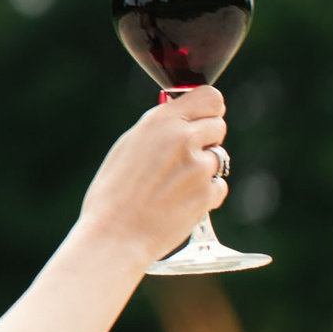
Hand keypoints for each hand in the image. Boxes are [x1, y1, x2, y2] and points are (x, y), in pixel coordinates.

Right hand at [76, 86, 228, 262]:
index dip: (207, 109)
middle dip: (206, 138)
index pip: (211, 96)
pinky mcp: (208, 193)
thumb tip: (179, 117)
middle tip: (183, 155)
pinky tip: (179, 201)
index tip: (199, 118)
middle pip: (218, 125)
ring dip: (204, 168)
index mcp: (161, 121)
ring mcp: (200, 167)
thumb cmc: (112, 192)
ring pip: (219, 157)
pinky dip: (205, 193)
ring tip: (174, 184)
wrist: (115, 234)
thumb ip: (158, 128)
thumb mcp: (128, 146)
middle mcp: (184, 139)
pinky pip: (218, 185)